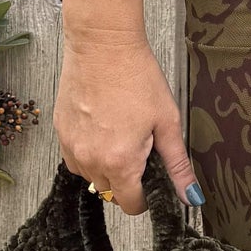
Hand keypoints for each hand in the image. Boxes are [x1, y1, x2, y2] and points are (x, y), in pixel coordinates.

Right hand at [53, 0, 200, 217]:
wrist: (103, 45)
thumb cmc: (137, 77)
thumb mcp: (166, 122)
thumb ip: (177, 165)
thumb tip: (191, 196)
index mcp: (120, 162)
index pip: (130, 205)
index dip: (145, 196)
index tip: (150, 178)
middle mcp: (90, 160)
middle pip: (110, 191)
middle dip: (126, 178)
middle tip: (138, 146)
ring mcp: (71, 147)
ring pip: (91, 176)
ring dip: (105, 166)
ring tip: (119, 133)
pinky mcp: (60, 133)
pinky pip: (75, 158)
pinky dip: (88, 152)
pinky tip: (101, 128)